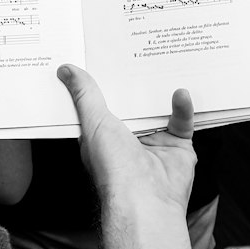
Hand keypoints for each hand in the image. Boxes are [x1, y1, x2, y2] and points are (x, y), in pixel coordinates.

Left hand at [56, 64, 195, 215]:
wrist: (146, 200)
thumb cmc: (114, 168)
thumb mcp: (93, 122)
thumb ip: (85, 95)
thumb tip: (66, 70)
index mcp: (103, 135)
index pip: (101, 103)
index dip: (101, 82)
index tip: (102, 55)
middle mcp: (128, 139)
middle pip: (133, 103)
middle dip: (135, 80)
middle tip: (138, 48)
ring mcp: (154, 143)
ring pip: (159, 109)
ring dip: (161, 91)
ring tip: (164, 62)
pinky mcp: (178, 147)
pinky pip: (183, 122)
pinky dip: (183, 107)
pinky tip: (180, 92)